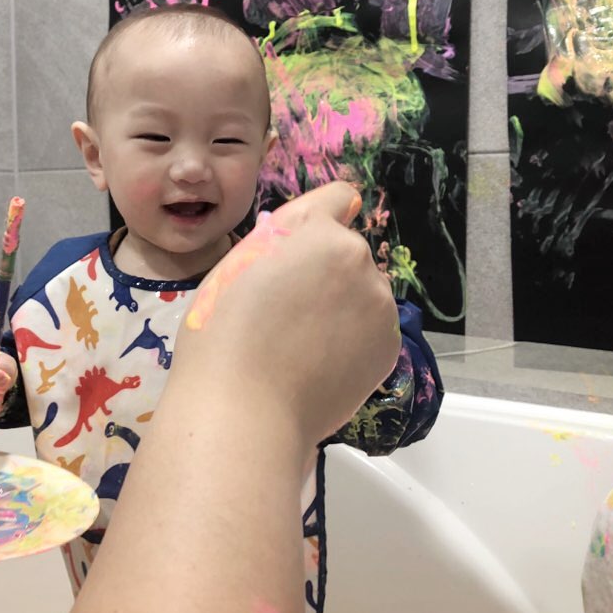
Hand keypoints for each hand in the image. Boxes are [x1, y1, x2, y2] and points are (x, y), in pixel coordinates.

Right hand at [175, 181, 400, 447]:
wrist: (246, 412)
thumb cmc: (223, 334)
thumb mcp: (237, 264)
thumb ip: (284, 232)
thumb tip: (332, 214)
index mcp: (321, 235)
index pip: (338, 199)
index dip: (316, 222)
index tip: (298, 249)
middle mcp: (361, 264)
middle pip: (346, 252)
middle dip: (324, 270)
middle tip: (283, 310)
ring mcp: (381, 309)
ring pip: (361, 291)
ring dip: (341, 304)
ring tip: (299, 343)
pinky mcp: (389, 349)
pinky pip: (371, 327)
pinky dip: (352, 338)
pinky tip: (318, 362)